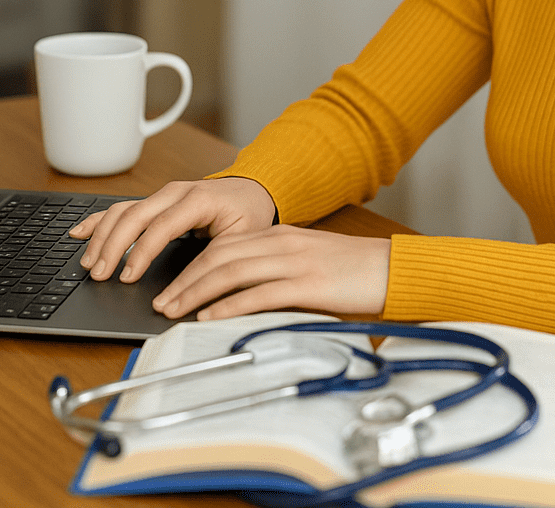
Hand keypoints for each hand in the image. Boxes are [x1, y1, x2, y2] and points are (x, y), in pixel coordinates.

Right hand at [68, 177, 277, 282]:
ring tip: (90, 263)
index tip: (127, 277)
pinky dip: (98, 221)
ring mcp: (162, 195)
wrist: (252, 190)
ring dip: (102, 237)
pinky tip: (80, 232)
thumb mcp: (244, 238)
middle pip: (133, 216)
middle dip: (112, 247)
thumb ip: (222, 258)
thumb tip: (201, 290)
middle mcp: (175, 193)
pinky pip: (121, 208)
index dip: (140, 253)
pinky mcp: (154, 202)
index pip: (161, 227)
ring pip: (122, 211)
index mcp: (199, 199)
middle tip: (100, 275)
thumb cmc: (249, 215)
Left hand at [152, 226, 390, 320]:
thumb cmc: (353, 272)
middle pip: (218, 256)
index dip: (190, 266)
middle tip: (161, 301)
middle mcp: (281, 244)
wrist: (393, 268)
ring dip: (196, 292)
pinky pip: (258, 294)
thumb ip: (276, 270)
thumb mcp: (308, 261)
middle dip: (184, 280)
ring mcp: (293, 262)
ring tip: (174, 311)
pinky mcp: (307, 285)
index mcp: (279, 236)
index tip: (170, 286)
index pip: (222, 246)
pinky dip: (228, 305)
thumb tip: (239, 293)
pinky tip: (210, 317)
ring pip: (231, 272)